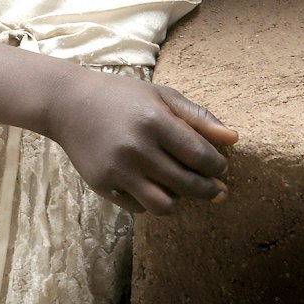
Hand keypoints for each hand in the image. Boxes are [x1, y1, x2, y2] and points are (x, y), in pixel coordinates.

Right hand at [48, 67, 237, 215]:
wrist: (69, 104)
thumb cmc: (122, 97)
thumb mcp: (161, 96)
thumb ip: (198, 117)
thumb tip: (234, 138)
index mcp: (154, 121)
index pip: (200, 155)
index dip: (218, 166)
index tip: (222, 168)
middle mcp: (137, 148)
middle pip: (187, 184)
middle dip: (209, 190)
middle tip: (217, 189)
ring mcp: (118, 170)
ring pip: (164, 205)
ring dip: (181, 201)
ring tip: (186, 191)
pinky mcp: (102, 186)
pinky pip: (139, 207)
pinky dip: (153, 201)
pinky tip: (156, 186)